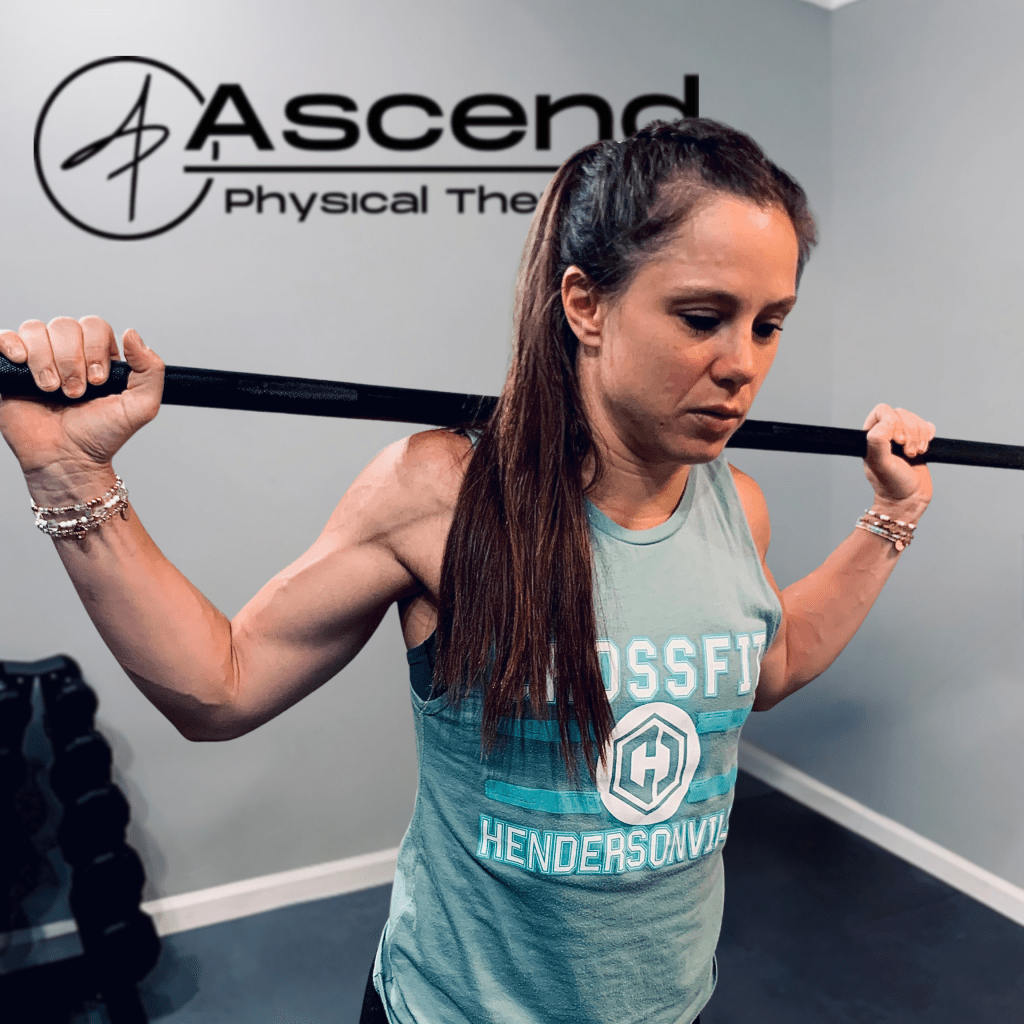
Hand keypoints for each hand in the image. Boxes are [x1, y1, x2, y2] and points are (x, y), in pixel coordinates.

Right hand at [0, 316, 163, 487]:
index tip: (99, 381)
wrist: (67, 460)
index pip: (94, 325)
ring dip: (46, 360)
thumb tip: (132, 333)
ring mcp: (38, 360)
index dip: (95, 348)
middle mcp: (67, 353)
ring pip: (35, 329)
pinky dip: (11, 343)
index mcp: (97, 355)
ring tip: (52, 390)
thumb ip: (151, 370)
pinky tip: (21, 361)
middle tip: (75, 392)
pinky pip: (4, 337)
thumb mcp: (141, 406)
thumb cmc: (102, 436)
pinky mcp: (10, 370)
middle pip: (65, 326)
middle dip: (71, 360)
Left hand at [861, 404, 934, 514]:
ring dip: (920, 436)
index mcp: (871, 435)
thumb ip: (878, 441)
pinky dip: (929, 435)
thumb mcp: (880, 464)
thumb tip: (887, 422)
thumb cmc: (891, 484)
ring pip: (915, 419)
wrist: (908, 500)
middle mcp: (886, 433)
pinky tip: (923, 450)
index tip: (898, 441)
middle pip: (902, 413)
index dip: (893, 421)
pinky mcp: (918, 440)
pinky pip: (927, 426)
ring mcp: (903, 436)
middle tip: (907, 452)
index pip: (882, 410)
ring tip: (915, 454)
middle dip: (910, 432)